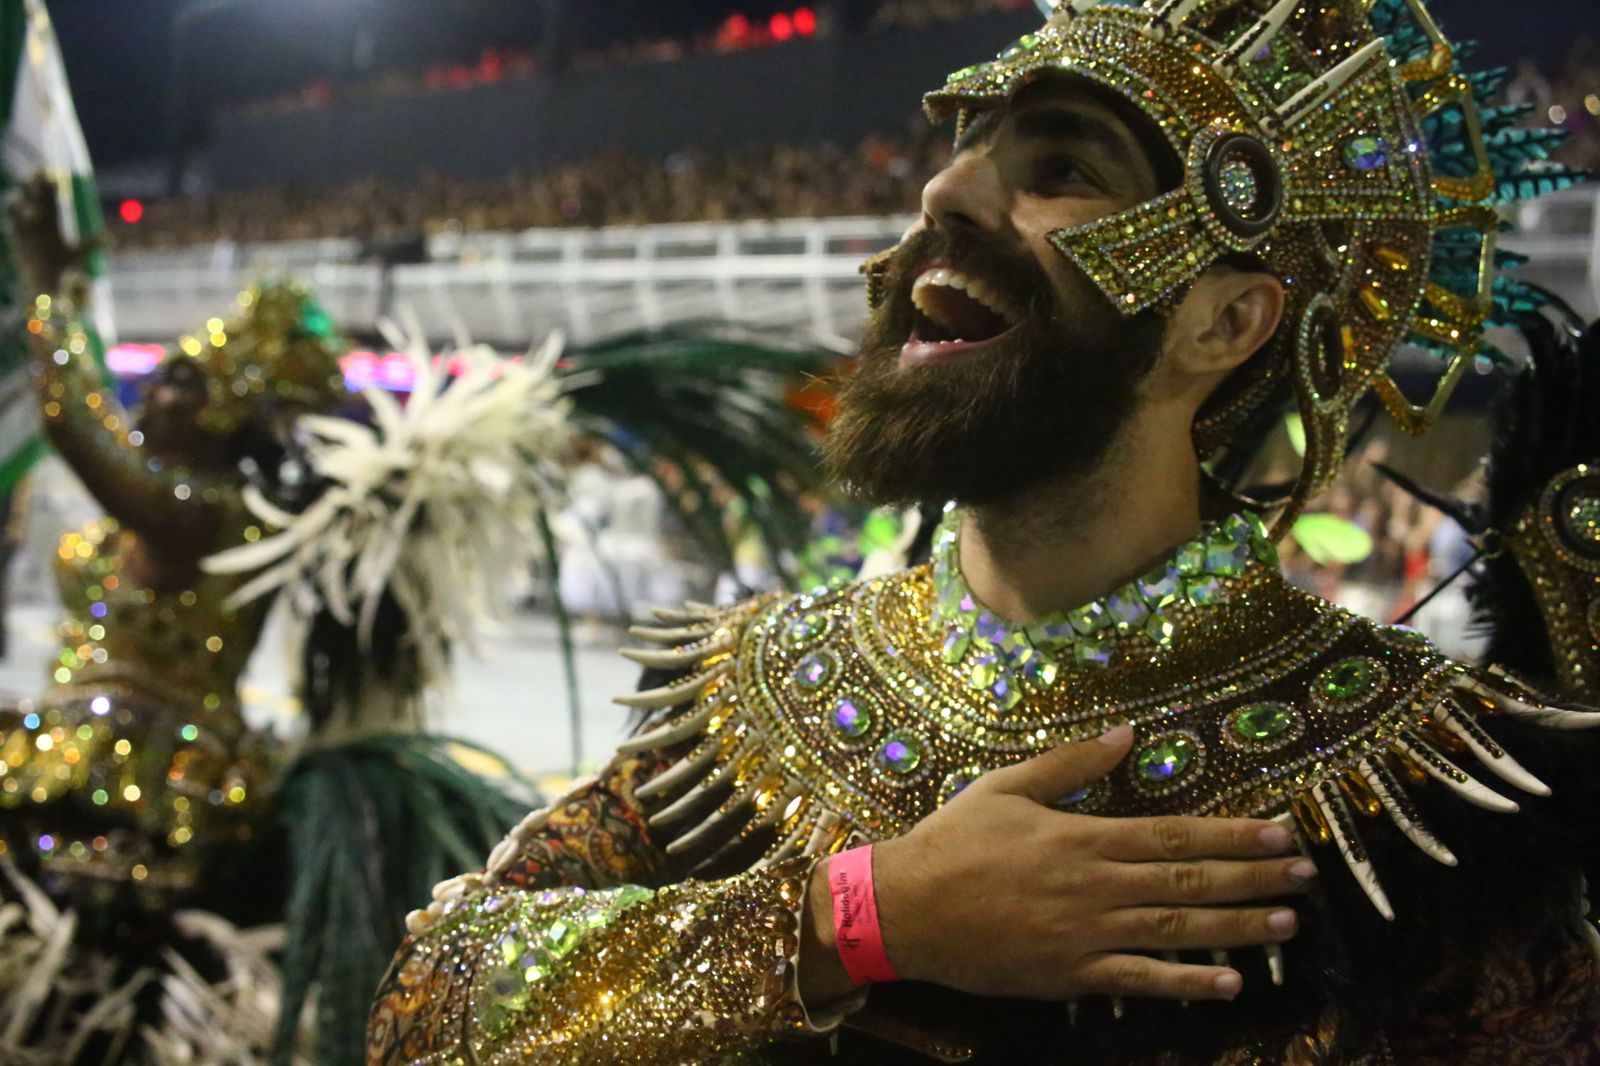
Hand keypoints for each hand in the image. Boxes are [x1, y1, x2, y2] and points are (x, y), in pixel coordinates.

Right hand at [8, 176, 91, 299]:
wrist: (44, 283)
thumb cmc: (61, 266)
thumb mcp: (77, 254)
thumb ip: (91, 245)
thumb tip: (110, 240)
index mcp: (51, 219)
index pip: (49, 196)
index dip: (49, 184)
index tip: (54, 175)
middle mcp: (36, 219)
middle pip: (32, 195)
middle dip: (32, 182)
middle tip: (37, 172)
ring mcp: (24, 227)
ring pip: (18, 204)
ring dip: (22, 199)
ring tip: (34, 200)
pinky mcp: (16, 237)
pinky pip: (12, 222)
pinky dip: (17, 217)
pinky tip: (28, 216)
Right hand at [799, 725, 1312, 1007]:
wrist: (905, 908)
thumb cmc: (953, 842)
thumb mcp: (1007, 787)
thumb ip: (1071, 764)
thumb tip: (1128, 733)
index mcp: (1082, 836)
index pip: (1173, 835)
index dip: (1231, 834)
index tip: (1278, 830)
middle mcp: (1094, 885)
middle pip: (1188, 881)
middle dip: (1253, 876)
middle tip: (1305, 873)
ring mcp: (1086, 933)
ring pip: (1176, 929)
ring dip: (1237, 926)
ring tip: (1287, 921)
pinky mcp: (1071, 973)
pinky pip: (1140, 978)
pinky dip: (1186, 981)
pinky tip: (1229, 982)